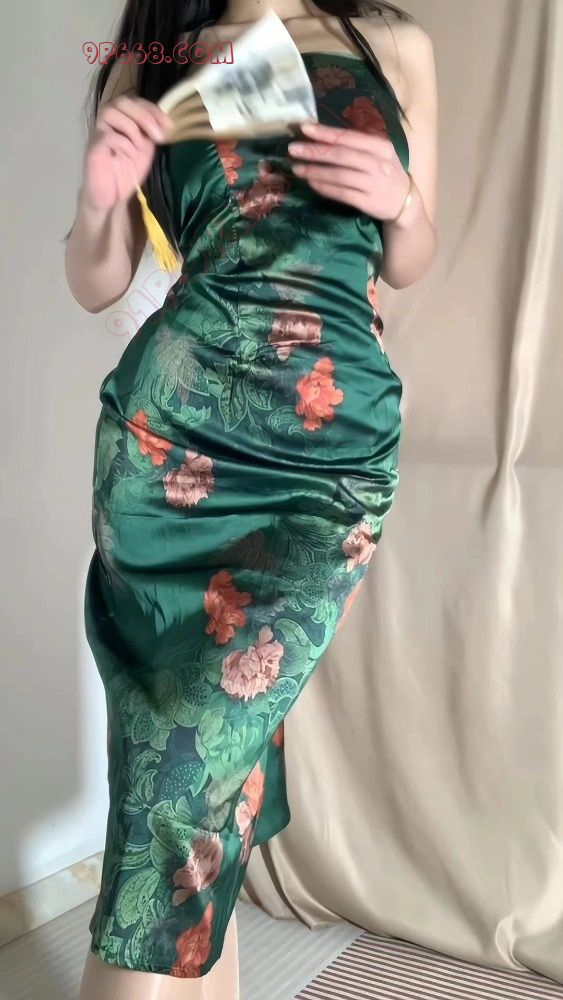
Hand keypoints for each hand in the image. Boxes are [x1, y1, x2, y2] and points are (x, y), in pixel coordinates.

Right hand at [82, 95, 172, 210]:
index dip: (152, 109)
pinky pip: (107, 136)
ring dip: (132, 127)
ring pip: (110, 111)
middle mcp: (107, 121)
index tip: (169, 124)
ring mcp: (98, 133)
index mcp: (121, 119)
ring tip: (141, 147)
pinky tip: (130, 155)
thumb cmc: (126, 172)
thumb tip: (167, 122)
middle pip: (121, 101)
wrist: (112, 196)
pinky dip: (124, 144)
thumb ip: (152, 134)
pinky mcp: (93, 148)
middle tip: (158, 136)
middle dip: (144, 116)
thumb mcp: (145, 150)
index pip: (135, 102)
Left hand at [283, 120, 410, 222]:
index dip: (325, 132)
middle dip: (314, 151)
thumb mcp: (379, 153)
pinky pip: (341, 193)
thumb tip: (324, 137)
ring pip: (338, 175)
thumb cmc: (386, 173)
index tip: (304, 128)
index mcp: (380, 146)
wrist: (404, 203)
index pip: (348, 137)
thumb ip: (358, 146)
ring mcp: (373, 183)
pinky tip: (311, 183)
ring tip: (297, 169)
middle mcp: (377, 163)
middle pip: (341, 155)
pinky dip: (325, 188)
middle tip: (293, 149)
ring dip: (315, 171)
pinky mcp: (367, 202)